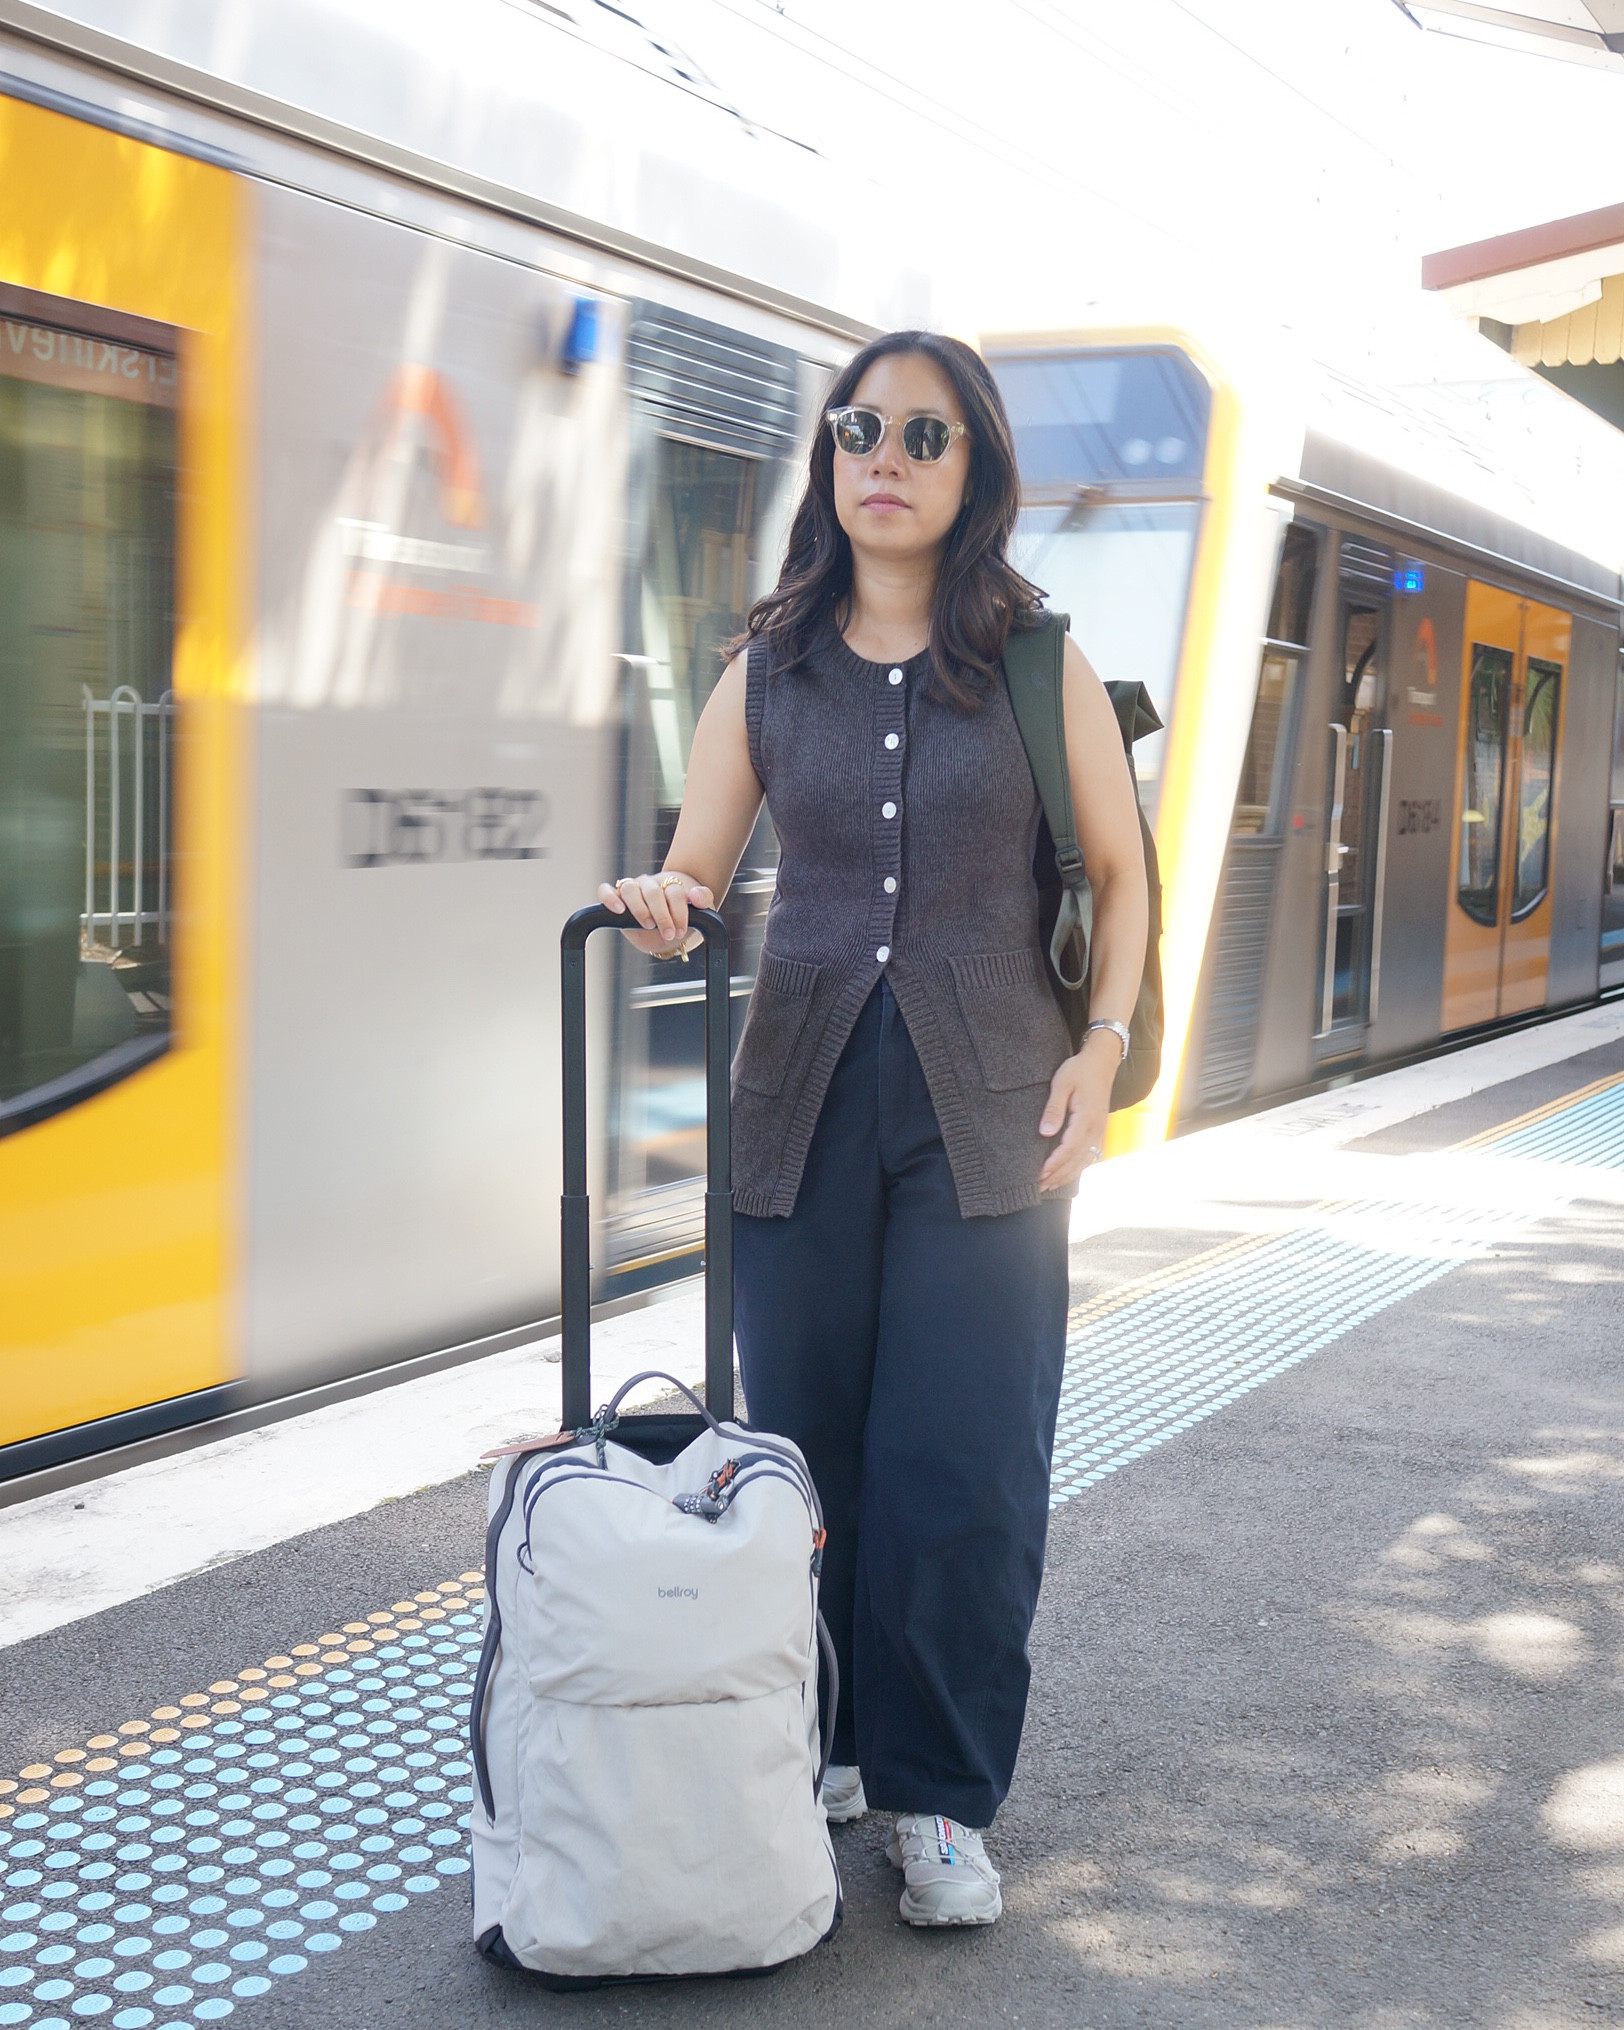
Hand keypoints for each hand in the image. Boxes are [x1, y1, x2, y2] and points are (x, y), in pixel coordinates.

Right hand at [598, 871, 714, 955]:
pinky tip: (617, 909)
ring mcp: (633, 890)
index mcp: (670, 885)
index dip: (679, 912)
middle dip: (662, 916)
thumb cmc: (684, 915)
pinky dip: (608, 897)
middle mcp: (650, 885)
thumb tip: (695, 896)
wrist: (669, 923)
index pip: (674, 892)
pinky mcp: (617, 898)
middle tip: (669, 934)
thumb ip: (703, 898)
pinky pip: (605, 890)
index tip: (681, 930)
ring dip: (639, 908)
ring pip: (630, 889)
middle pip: (652, 892)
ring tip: (648, 924)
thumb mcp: (699, 910)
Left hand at [1037, 1033, 1118, 1190]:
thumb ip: (1053, 1109)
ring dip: (1066, 1175)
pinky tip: (1066, 1174)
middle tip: (1038, 1187)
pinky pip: (1089, 1155)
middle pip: (1076, 1160)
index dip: (1054, 1164)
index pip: (1069, 1148)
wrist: (1102, 1062)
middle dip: (1057, 1175)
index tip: (1040, 1174)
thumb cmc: (1079, 1070)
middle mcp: (1095, 1129)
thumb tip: (1045, 1132)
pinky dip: (1077, 1168)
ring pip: (1084, 1161)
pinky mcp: (1098, 1131)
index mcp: (1086, 1118)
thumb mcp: (1062, 1083)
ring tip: (1048, 1185)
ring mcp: (1099, 1131)